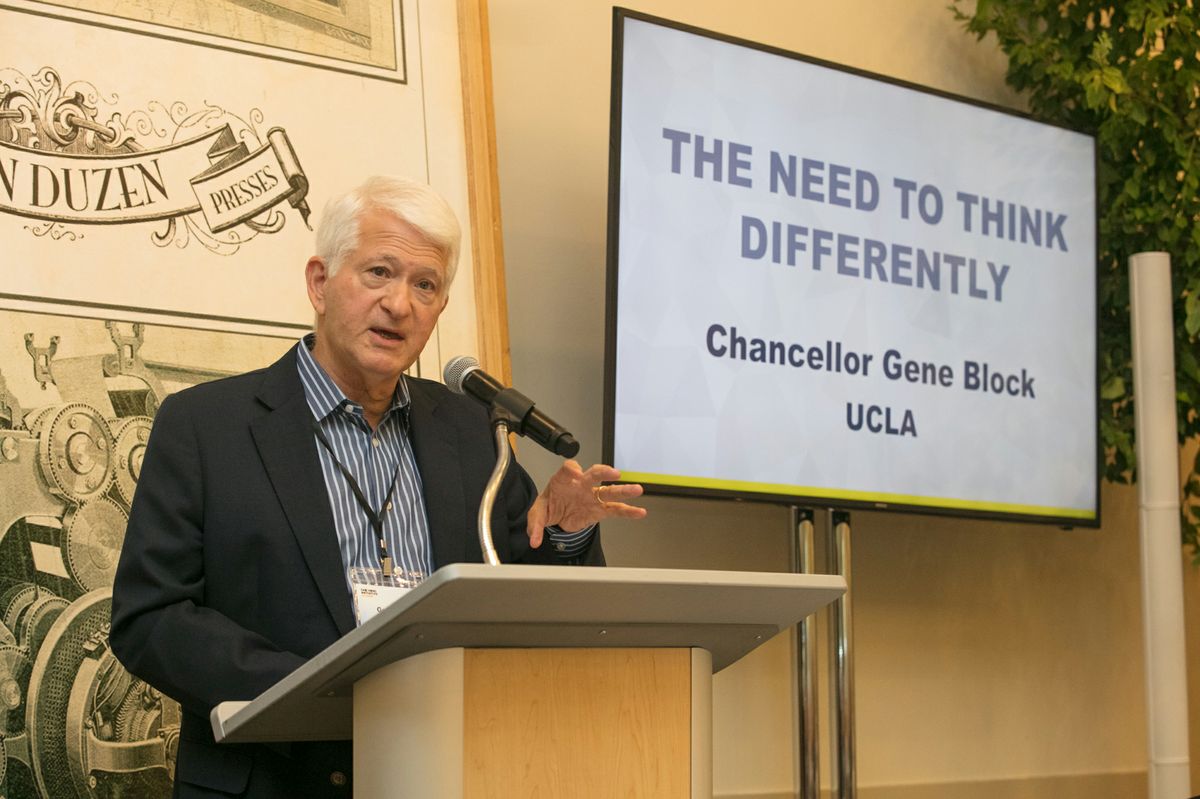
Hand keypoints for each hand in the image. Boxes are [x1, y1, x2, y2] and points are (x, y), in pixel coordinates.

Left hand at [526, 461, 645, 546]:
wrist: (557, 515)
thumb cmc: (550, 505)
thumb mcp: (537, 513)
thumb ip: (535, 525)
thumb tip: (533, 539)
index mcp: (564, 480)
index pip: (568, 469)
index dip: (571, 469)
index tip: (574, 472)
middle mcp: (581, 485)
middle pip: (594, 474)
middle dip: (604, 472)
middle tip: (614, 473)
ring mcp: (592, 497)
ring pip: (609, 491)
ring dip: (623, 490)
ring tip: (637, 489)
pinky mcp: (599, 510)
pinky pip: (615, 510)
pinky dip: (628, 511)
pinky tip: (639, 512)